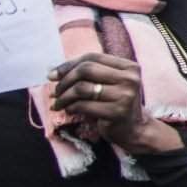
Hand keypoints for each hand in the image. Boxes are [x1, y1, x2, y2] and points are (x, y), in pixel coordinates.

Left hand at [49, 53, 181, 154]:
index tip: (53, 76)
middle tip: (55, 92)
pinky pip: (84, 105)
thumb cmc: (115, 103)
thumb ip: (88, 73)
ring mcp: (126, 95)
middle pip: (86, 69)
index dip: (69, 64)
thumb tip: (53, 72)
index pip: (92, 57)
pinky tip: (69, 111)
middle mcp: (130, 79)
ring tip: (58, 103)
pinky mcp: (118, 112)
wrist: (133, 129)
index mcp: (129, 67)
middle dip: (65, 80)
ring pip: (82, 88)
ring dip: (64, 96)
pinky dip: (71, 108)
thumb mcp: (108, 83)